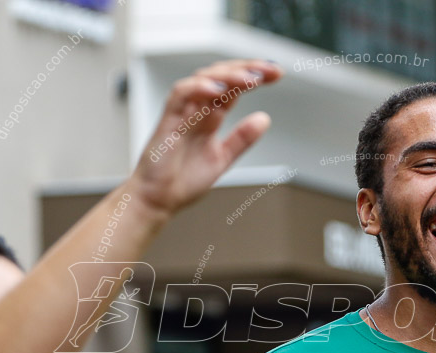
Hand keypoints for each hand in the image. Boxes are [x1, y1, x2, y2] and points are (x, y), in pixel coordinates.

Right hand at [127, 59, 282, 219]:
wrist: (158, 201)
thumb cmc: (182, 180)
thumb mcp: (223, 158)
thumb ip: (242, 139)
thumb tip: (264, 119)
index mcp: (210, 116)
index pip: (233, 87)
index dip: (254, 76)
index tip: (277, 74)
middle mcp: (196, 109)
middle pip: (221, 76)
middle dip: (247, 69)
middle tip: (271, 70)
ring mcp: (182, 113)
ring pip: (203, 80)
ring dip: (228, 76)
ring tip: (252, 78)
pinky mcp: (167, 121)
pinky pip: (181, 95)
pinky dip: (199, 88)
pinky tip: (219, 90)